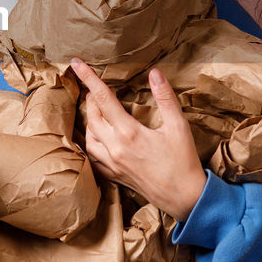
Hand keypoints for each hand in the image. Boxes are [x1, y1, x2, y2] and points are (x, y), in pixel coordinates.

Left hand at [70, 58, 206, 222]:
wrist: (184, 198)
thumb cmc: (183, 161)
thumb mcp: (179, 126)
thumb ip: (165, 98)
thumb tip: (154, 73)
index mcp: (128, 132)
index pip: (103, 98)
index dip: (89, 78)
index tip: (76, 63)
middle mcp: (115, 148)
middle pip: (92, 117)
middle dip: (90, 99)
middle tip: (93, 88)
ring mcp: (112, 164)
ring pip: (89, 138)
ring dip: (89, 122)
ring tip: (95, 111)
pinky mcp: (114, 176)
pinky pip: (93, 159)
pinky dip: (91, 145)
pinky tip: (96, 140)